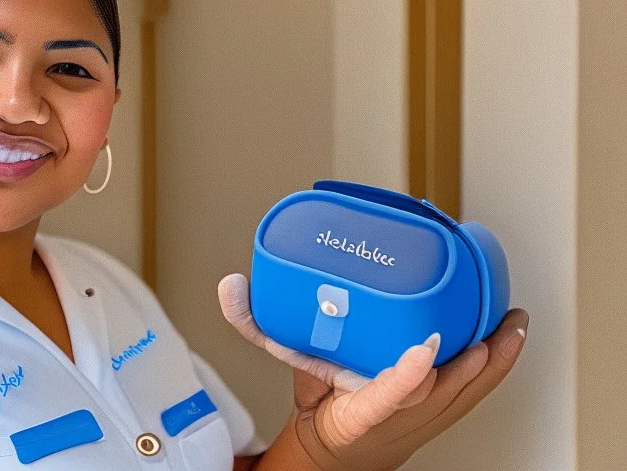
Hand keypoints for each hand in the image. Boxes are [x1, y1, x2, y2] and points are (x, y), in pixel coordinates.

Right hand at [219, 273, 527, 470]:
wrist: (335, 452)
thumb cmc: (323, 409)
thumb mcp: (289, 366)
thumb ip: (257, 326)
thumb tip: (229, 288)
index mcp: (360, 410)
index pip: (389, 398)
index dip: (409, 377)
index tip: (422, 351)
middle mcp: (399, 417)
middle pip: (449, 391)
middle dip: (474, 354)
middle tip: (491, 310)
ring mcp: (424, 418)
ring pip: (471, 389)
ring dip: (495, 354)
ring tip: (510, 315)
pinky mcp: (439, 412)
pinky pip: (475, 389)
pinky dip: (494, 362)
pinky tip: (505, 336)